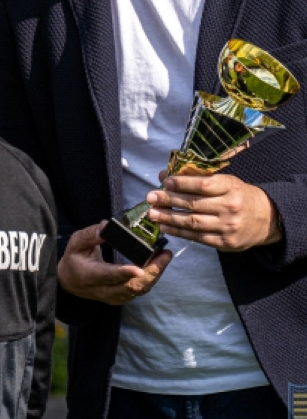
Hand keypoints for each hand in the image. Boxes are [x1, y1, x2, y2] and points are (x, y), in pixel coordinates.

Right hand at [58, 223, 171, 305]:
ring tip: (165, 257)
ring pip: (139, 290)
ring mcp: (114, 297)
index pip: (109, 276)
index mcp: (90, 275)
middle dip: (151, 272)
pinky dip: (151, 279)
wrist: (69, 282)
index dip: (124, 273)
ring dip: (155, 275)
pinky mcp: (121, 298)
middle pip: (131, 287)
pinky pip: (140, 291)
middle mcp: (103, 290)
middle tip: (165, 255)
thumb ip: (89, 235)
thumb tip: (106, 226)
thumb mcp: (75, 243)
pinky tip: (158, 265)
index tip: (139, 268)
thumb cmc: (73, 259)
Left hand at [146, 173, 281, 250]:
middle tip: (150, 198)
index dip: (182, 183)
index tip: (165, 182)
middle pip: (194, 204)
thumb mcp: (224, 181)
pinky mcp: (225, 242)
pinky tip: (165, 227)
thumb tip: (164, 176)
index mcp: (230, 187)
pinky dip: (179, 232)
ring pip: (193, 222)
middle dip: (169, 201)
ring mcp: (228, 226)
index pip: (203, 184)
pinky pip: (197, 237)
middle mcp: (230, 206)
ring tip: (153, 214)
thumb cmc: (238, 195)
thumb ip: (196, 178)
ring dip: (169, 218)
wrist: (267, 219)